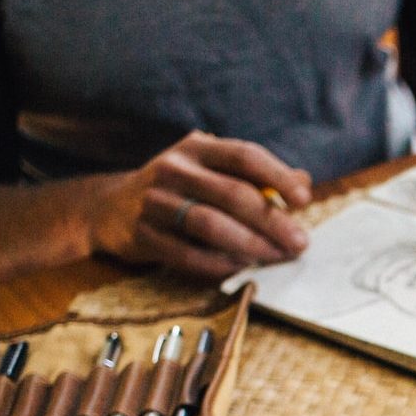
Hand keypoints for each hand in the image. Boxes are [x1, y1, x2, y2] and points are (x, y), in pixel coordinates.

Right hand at [88, 131, 313, 278]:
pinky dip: (220, 264)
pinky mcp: (141, 234)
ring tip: (275, 257)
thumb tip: (303, 182)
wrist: (111, 207)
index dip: (278, 176)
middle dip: (272, 222)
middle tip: (299, 243)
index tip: (304, 200)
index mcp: (197, 147)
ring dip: (250, 245)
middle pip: (232, 194)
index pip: (244, 155)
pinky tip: (241, 268)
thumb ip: (256, 177)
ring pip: (210, 225)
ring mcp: (153, 201)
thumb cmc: (182, 189)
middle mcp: (173, 168)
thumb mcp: (213, 170)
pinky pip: (188, 255)